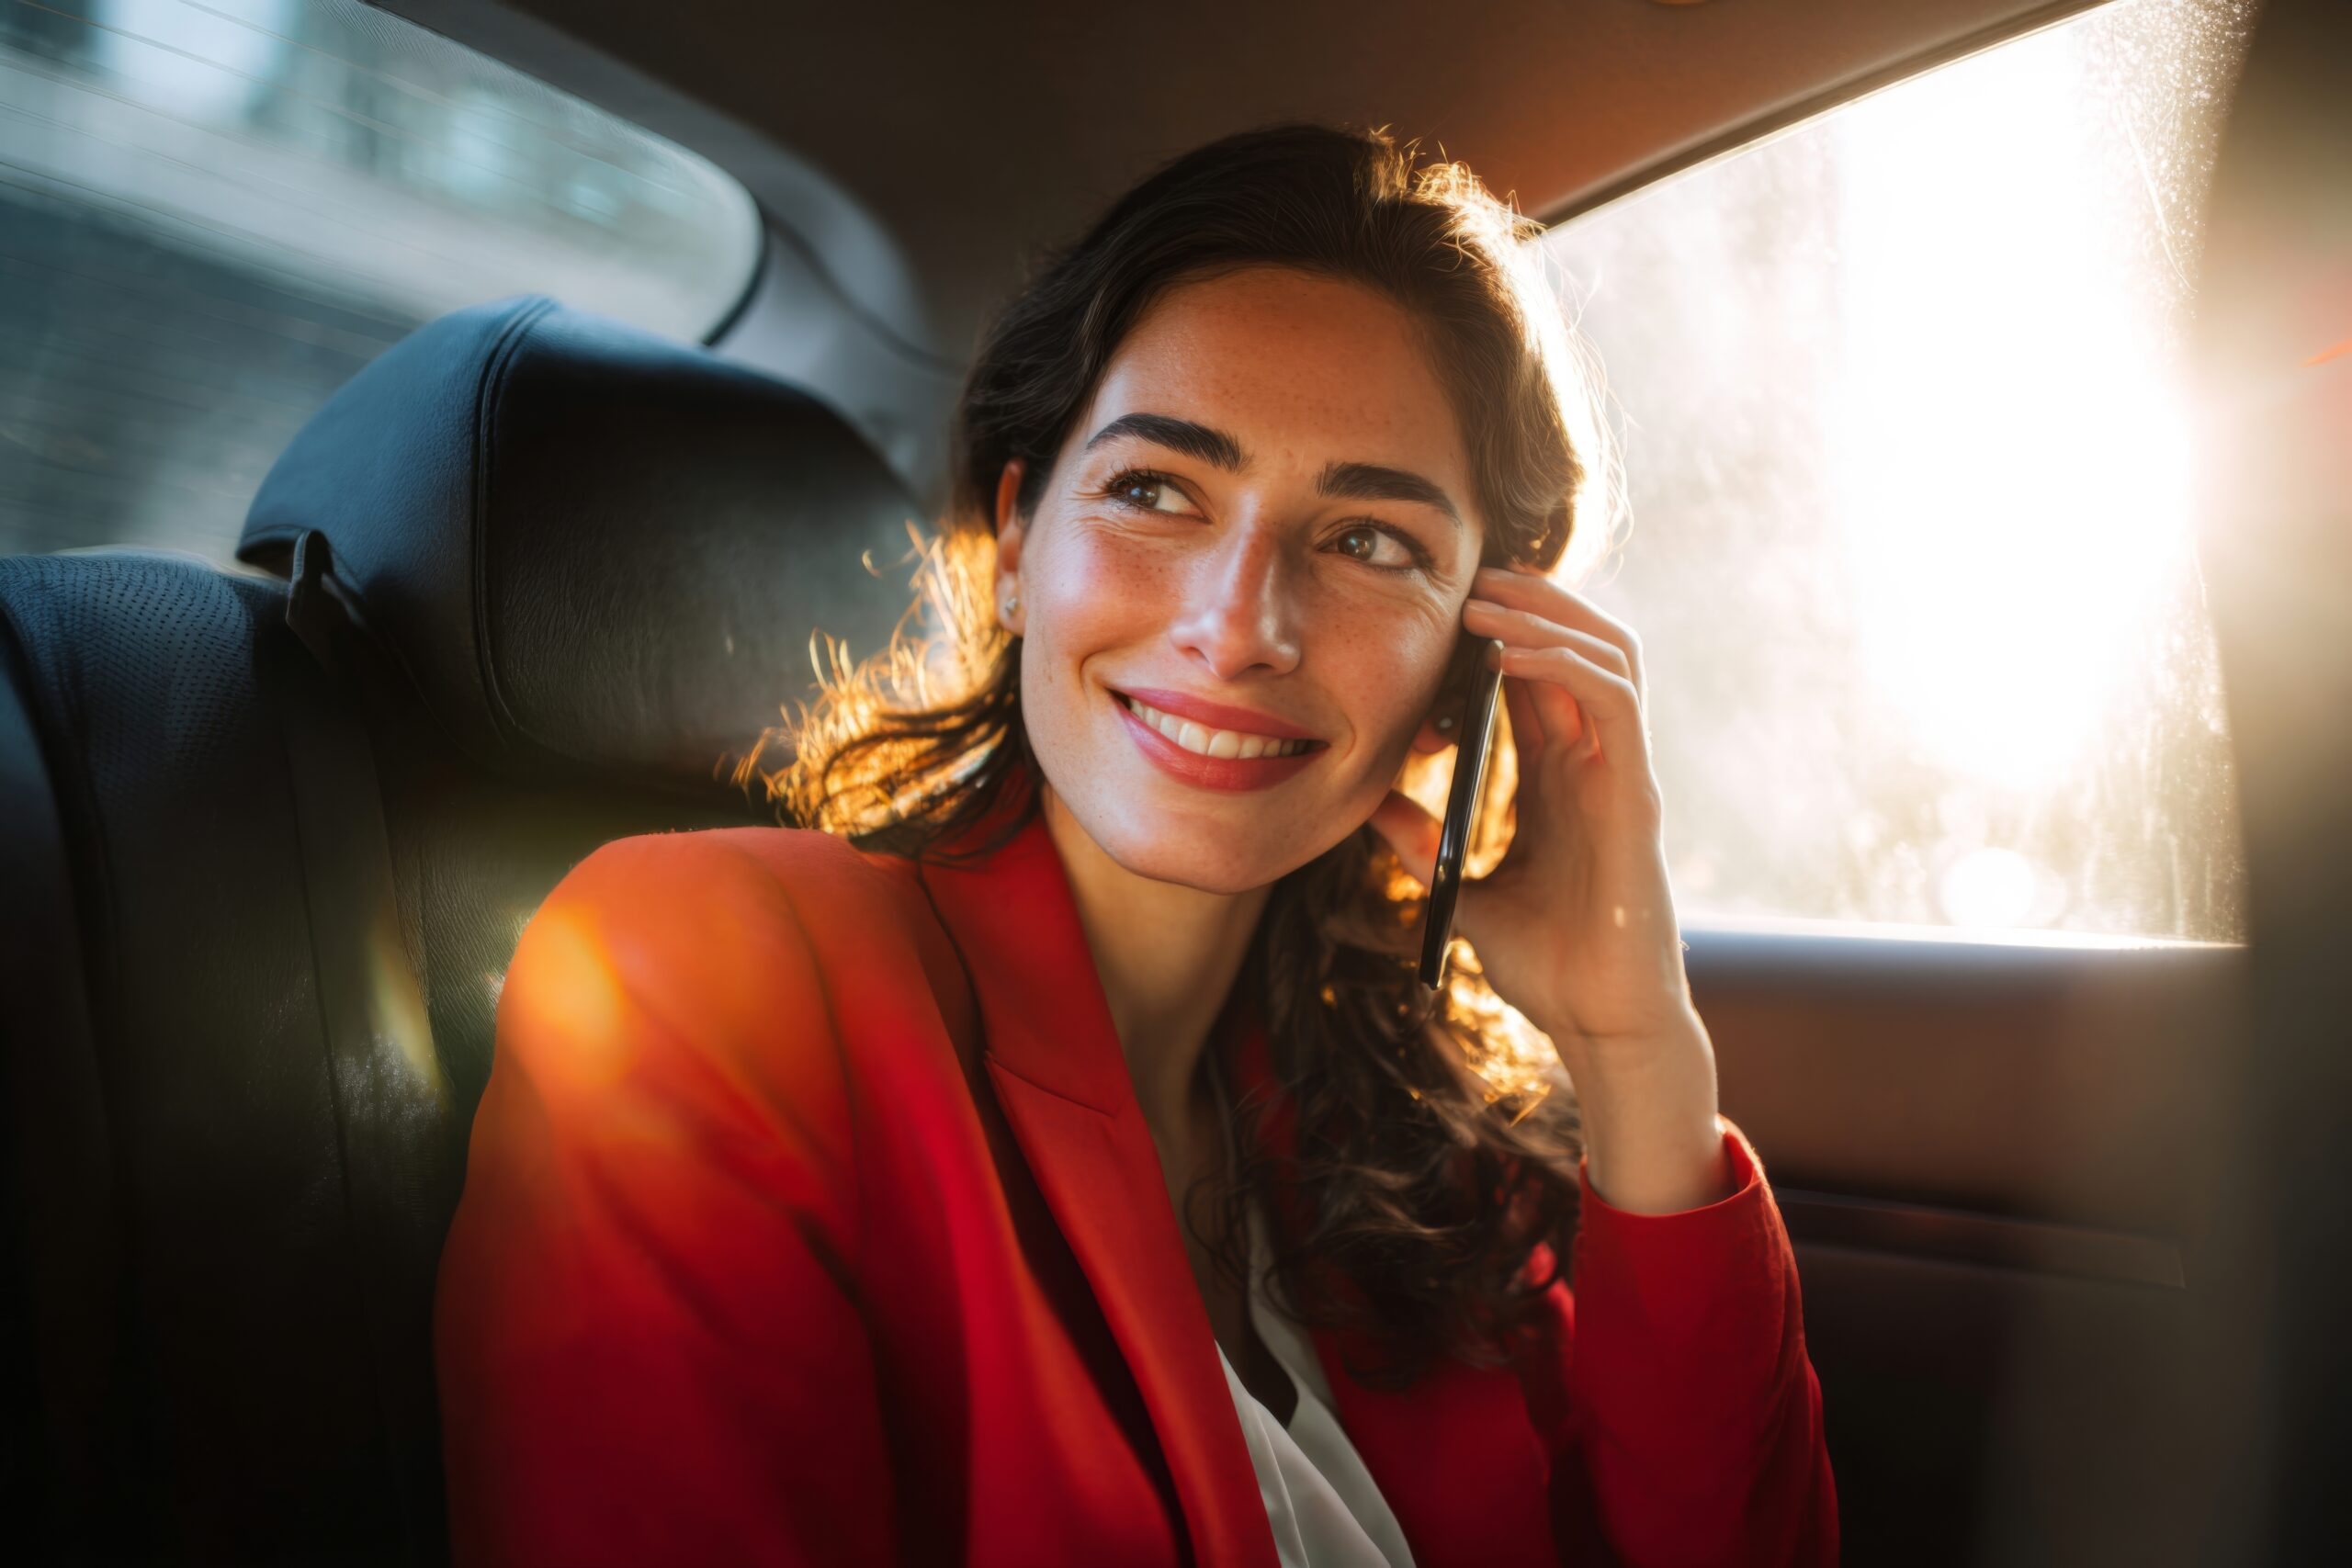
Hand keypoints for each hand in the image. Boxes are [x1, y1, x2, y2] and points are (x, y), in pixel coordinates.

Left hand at [1368, 565, 1729, 1211]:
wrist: (1597, 1024)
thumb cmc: (1548, 966)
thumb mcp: (1464, 892)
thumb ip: (1424, 845)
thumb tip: (1371, 809)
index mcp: (1559, 779)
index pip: (1537, 677)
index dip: (1501, 630)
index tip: (1446, 604)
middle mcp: (1596, 764)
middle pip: (1580, 644)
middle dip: (1532, 598)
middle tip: (1472, 571)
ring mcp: (1621, 774)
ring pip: (1609, 653)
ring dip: (1549, 614)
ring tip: (1487, 596)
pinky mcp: (1636, 795)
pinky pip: (1613, 700)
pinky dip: (1564, 662)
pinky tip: (1509, 652)